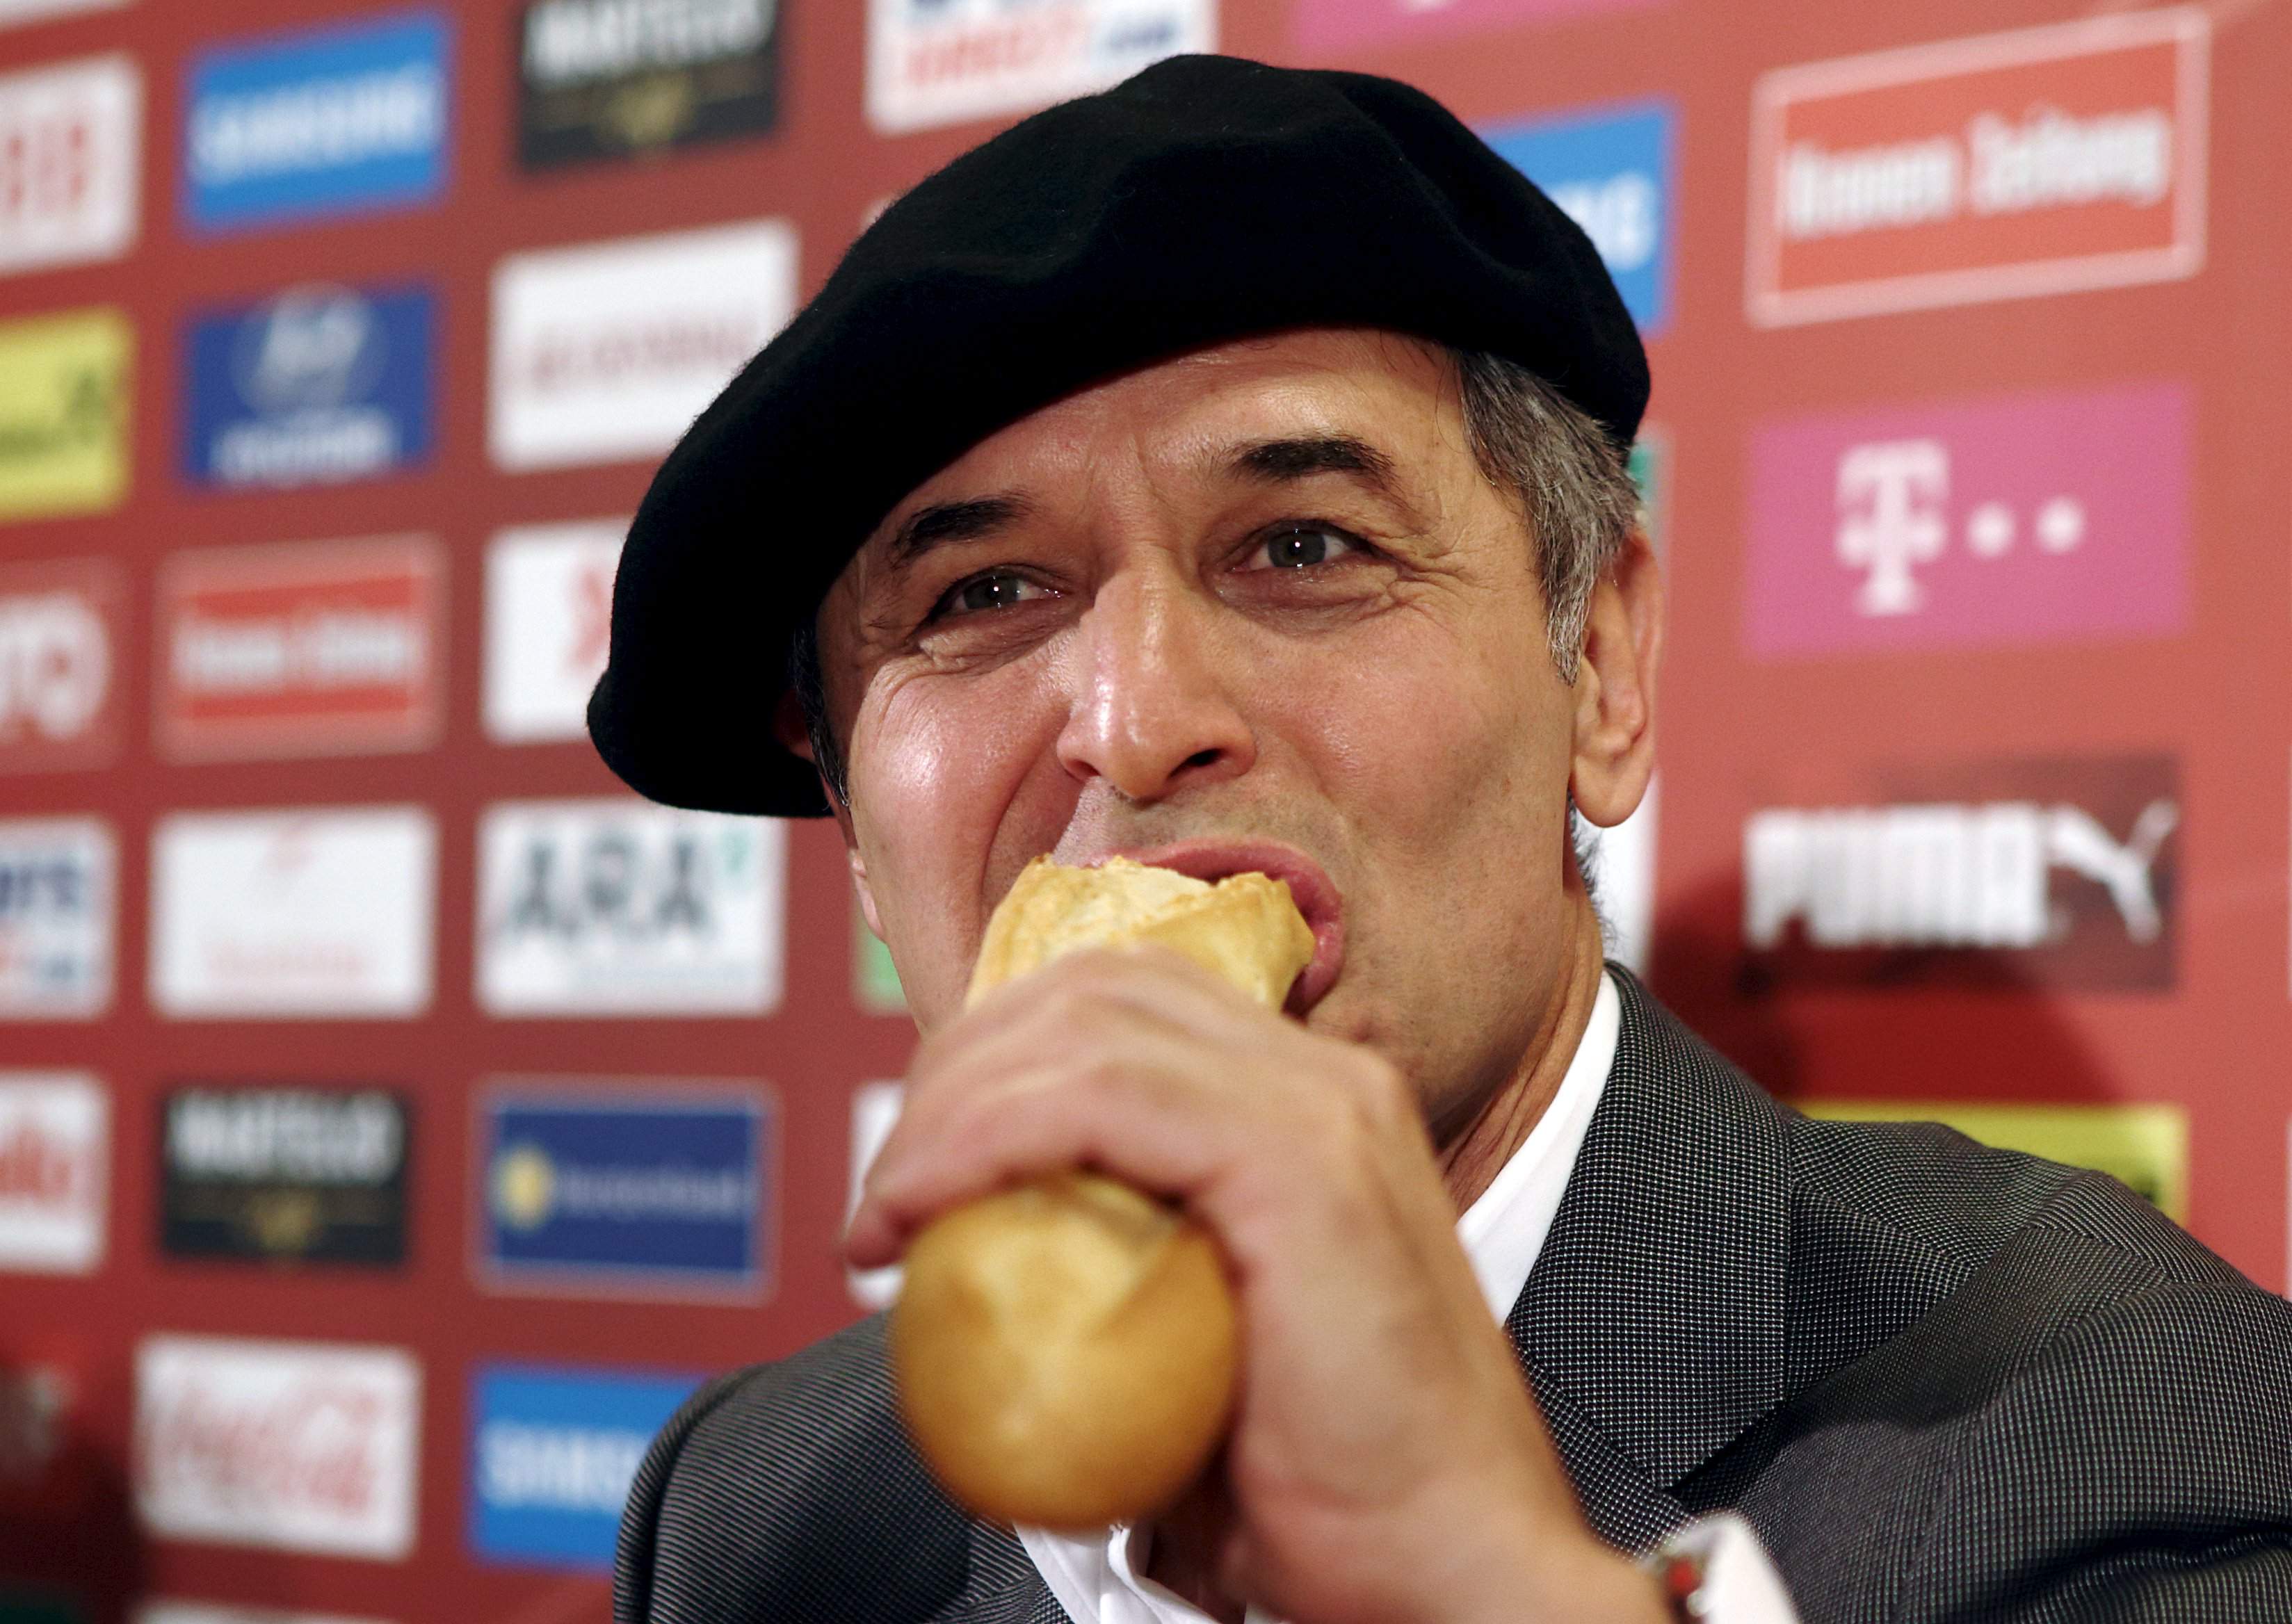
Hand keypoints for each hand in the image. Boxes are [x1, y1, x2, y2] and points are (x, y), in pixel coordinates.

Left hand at [844, 946, 1664, 1623]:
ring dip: (948, 1102)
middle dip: (959, 1065)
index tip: (921, 1168)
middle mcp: (1327, 1080)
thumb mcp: (1209, 1358)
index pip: (1128, 1008)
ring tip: (890, 1209)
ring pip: (1082, 1024)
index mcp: (1317, 1106)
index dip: (1001, 1059)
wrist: (1456, 1572)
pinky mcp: (1298, 1159)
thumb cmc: (1337, 1500)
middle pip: (1093, 989)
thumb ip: (1126, 1281)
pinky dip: (981, 1137)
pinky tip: (919, 1205)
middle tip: (893, 1188)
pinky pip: (1094, 1098)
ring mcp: (1323, 1106)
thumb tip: (995, 1289)